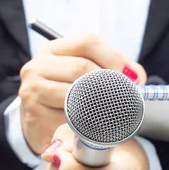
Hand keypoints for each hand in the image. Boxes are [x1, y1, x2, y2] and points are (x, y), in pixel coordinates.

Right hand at [18, 34, 146, 153]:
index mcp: (53, 50)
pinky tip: (92, 127)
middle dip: (110, 83)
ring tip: (114, 113)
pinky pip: (67, 120)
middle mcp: (38, 66)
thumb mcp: (84, 77)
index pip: (87, 42)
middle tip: (128, 98)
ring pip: (74, 95)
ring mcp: (32, 91)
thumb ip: (111, 70)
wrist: (39, 126)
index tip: (133, 77)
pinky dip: (85, 125)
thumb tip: (136, 76)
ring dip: (99, 106)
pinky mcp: (34, 116)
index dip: (115, 57)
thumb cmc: (66, 97)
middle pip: (81, 67)